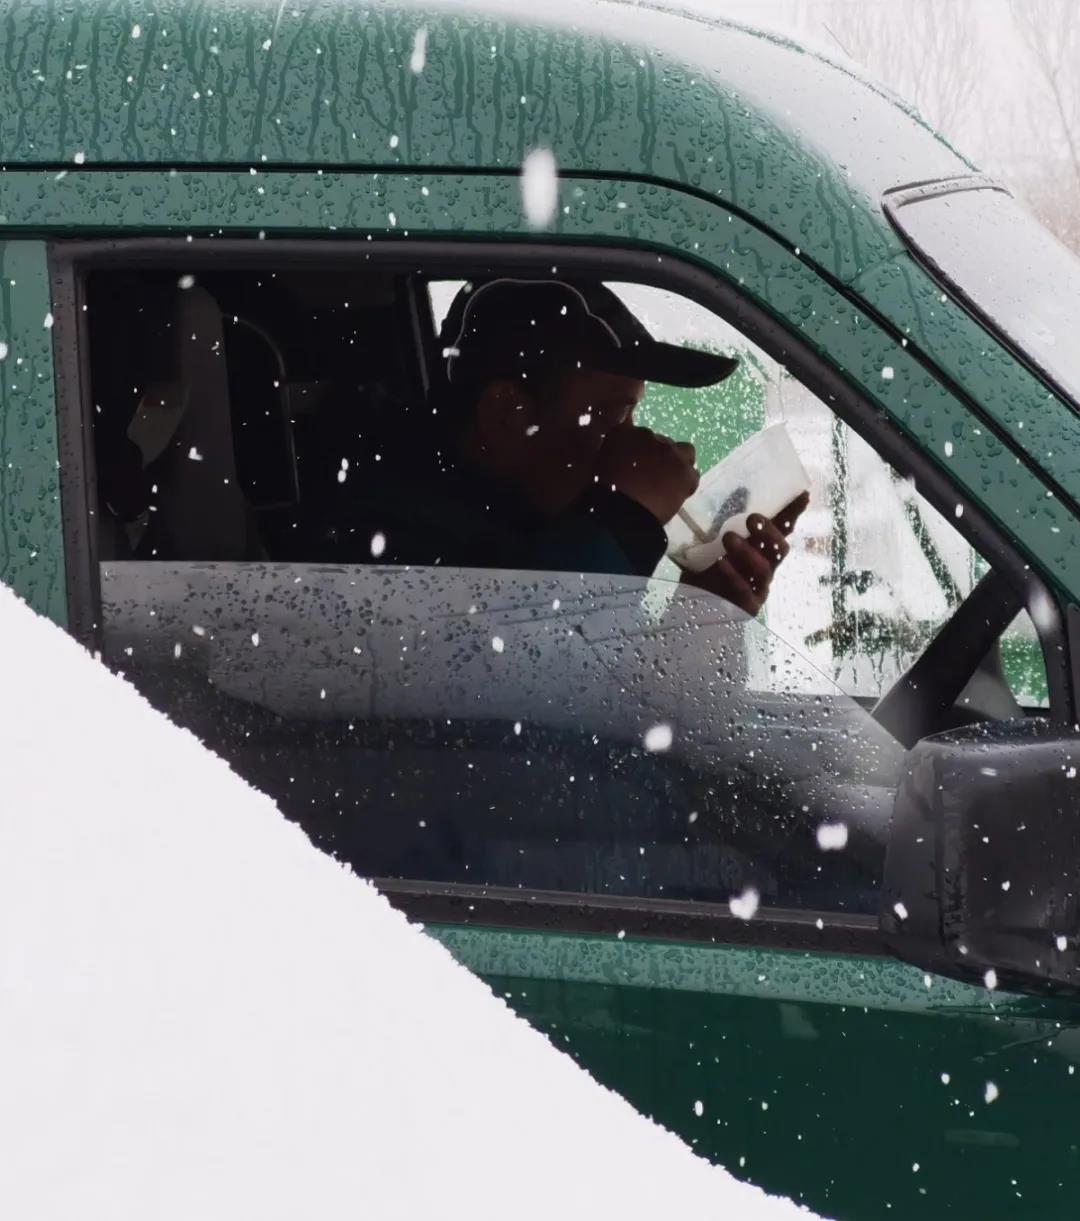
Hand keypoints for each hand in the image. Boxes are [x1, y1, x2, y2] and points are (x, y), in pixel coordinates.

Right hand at [594, 425, 698, 523]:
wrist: (621, 513)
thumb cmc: (603, 493)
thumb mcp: (599, 467)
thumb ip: (611, 454)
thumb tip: (621, 451)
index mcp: (622, 433)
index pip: (635, 433)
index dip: (637, 449)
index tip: (633, 463)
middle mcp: (649, 435)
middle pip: (661, 442)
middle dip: (658, 456)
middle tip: (650, 475)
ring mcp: (670, 452)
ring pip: (683, 452)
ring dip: (677, 463)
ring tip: (668, 481)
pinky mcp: (685, 473)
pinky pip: (692, 475)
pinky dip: (685, 483)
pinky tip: (677, 493)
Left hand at [680, 492, 809, 615]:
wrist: (689, 602)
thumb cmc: (706, 567)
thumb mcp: (713, 538)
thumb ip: (726, 516)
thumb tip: (739, 487)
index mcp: (761, 548)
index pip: (782, 529)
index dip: (793, 514)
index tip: (803, 496)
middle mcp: (765, 566)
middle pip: (779, 549)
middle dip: (768, 532)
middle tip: (751, 518)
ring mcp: (758, 587)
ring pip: (763, 569)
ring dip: (747, 552)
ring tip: (728, 538)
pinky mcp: (746, 606)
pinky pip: (744, 590)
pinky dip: (732, 575)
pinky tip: (720, 562)